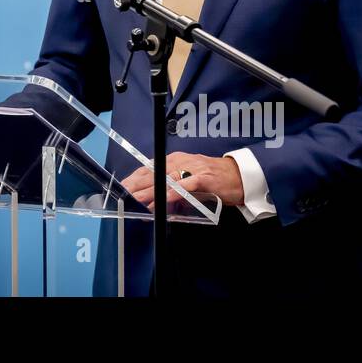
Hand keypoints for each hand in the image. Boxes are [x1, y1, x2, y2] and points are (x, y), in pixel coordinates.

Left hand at [121, 151, 245, 208]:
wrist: (239, 176)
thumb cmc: (213, 178)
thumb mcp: (188, 181)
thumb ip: (172, 188)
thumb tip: (155, 200)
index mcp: (174, 160)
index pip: (149, 168)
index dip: (134, 178)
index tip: (122, 187)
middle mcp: (180, 162)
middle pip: (153, 173)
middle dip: (136, 184)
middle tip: (123, 195)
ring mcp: (191, 169)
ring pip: (165, 179)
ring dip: (149, 191)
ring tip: (136, 200)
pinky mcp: (202, 178)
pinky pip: (183, 187)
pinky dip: (171, 194)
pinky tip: (161, 201)